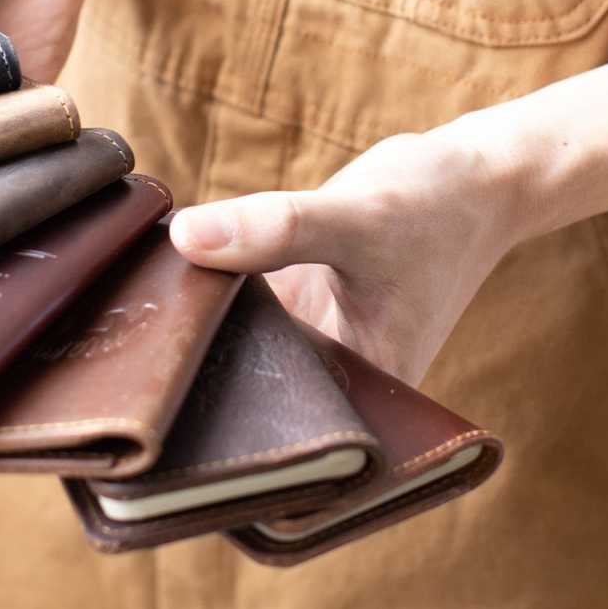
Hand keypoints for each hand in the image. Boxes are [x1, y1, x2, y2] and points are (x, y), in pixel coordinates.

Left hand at [167, 126, 523, 383]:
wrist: (468, 181)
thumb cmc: (435, 209)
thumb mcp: (359, 218)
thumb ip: (277, 229)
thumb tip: (185, 237)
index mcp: (358, 398)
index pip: (264, 427)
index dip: (205, 411)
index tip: (154, 378)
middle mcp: (331, 385)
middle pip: (236, 394)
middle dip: (186, 368)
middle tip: (139, 336)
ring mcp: (306, 345)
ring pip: (228, 350)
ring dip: (190, 327)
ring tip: (146, 305)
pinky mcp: (291, 308)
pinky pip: (233, 310)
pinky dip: (205, 293)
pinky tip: (172, 271)